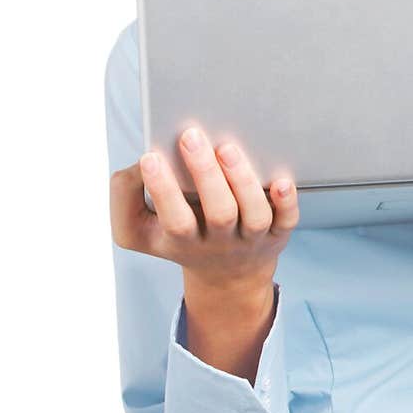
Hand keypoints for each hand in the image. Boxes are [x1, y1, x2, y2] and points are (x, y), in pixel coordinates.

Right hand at [110, 125, 299, 287]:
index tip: (150, 157)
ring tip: (227, 148)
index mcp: (180, 241)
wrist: (225, 276)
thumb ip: (125, 194)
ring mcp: (250, 239)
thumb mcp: (137, 228)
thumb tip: (142, 161)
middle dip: (204, 174)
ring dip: (242, 181)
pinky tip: (282, 181)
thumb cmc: (176, 235)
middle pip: (218, 214)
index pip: (174, 219)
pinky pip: (286, 221)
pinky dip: (286, 203)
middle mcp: (218, 242)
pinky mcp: (277, 233)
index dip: (162, 190)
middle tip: (190, 136)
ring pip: (253, 215)